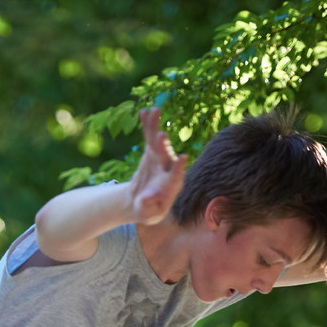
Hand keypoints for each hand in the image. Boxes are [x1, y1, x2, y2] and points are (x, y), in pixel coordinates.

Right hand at [129, 108, 186, 224]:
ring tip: (154, 111)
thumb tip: (152, 194)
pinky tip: (143, 112)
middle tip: (161, 135)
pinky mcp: (151, 152)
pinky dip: (146, 125)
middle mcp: (168, 168)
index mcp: (171, 185)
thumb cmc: (147, 211)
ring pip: (157, 141)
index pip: (176, 176)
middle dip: (163, 146)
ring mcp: (160, 158)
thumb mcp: (147, 214)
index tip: (183, 158)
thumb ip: (149, 205)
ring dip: (155, 126)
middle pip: (166, 155)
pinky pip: (148, 137)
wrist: (142, 201)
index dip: (179, 168)